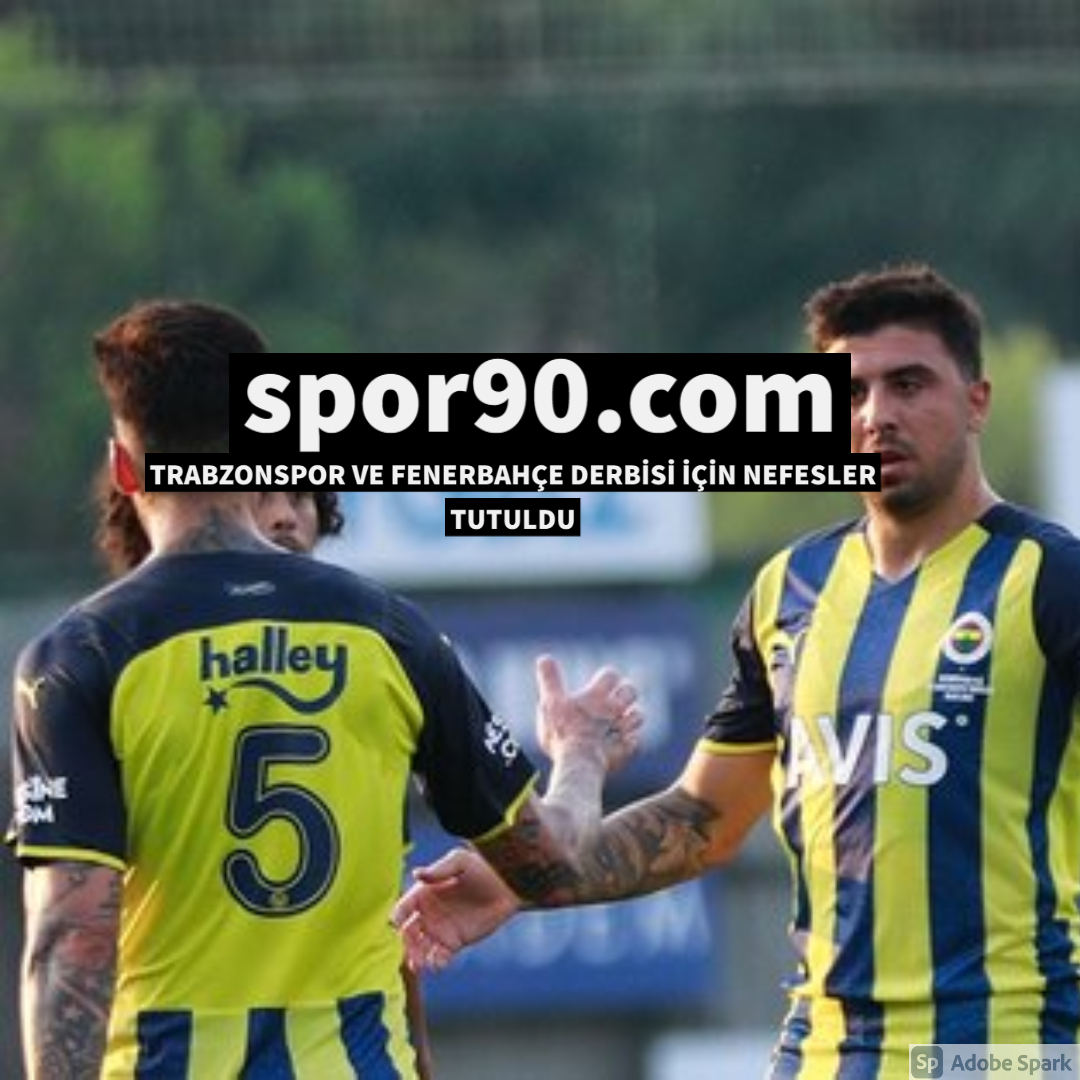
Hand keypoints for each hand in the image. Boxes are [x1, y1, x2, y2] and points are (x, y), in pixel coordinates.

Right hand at [393, 848, 520, 971]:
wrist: (508, 884)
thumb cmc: (483, 866)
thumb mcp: (460, 861)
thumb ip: (438, 869)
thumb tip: (417, 873)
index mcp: (424, 893)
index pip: (402, 909)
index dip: (397, 919)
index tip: (399, 926)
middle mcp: (429, 913)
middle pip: (407, 933)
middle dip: (406, 944)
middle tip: (413, 953)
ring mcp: (441, 929)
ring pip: (420, 948)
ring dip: (417, 958)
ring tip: (422, 964)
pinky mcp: (455, 941)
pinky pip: (439, 956)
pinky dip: (435, 963)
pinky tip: (438, 963)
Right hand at [535, 655, 642, 773]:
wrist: (580, 762)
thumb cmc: (563, 731)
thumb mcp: (550, 703)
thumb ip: (549, 680)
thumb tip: (544, 657)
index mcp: (597, 695)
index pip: (610, 674)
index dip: (607, 677)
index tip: (600, 683)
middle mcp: (614, 709)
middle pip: (630, 690)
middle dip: (625, 692)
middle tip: (614, 701)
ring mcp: (623, 729)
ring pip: (638, 715)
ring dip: (631, 716)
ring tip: (620, 721)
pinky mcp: (627, 749)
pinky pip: (635, 741)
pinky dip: (629, 740)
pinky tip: (621, 743)